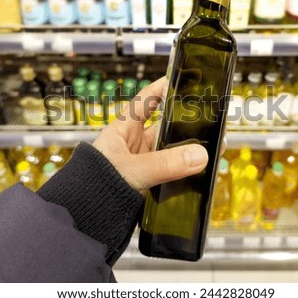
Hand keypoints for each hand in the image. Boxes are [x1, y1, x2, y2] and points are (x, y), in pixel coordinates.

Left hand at [93, 77, 208, 193]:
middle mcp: (134, 144)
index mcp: (123, 130)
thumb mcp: (132, 170)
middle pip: (165, 125)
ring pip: (171, 150)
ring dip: (188, 150)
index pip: (146, 100)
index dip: (162, 87)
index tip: (182, 78)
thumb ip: (165, 164)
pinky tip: (201, 171)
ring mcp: (142, 163)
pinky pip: (171, 171)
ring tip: (213, 146)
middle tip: (209, 119)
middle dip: (186, 123)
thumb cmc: (94, 187)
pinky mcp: (149, 182)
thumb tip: (199, 155)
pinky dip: (185, 171)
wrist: (84, 218)